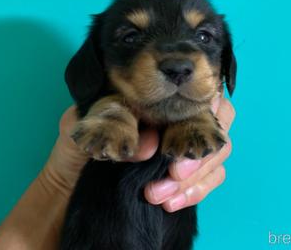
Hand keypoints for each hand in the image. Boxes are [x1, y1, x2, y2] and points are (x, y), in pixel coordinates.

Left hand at [44, 96, 234, 211]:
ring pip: (220, 152)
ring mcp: (188, 144)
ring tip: (159, 194)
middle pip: (221, 121)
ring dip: (196, 176)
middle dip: (202, 150)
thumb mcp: (82, 123)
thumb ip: (112, 123)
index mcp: (158, 95)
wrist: (69, 186)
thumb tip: (150, 144)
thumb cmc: (78, 147)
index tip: (185, 133)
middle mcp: (179, 115)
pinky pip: (212, 178)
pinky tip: (170, 202)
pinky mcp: (188, 173)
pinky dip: (196, 192)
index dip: (205, 108)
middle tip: (175, 172)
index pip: (201, 89)